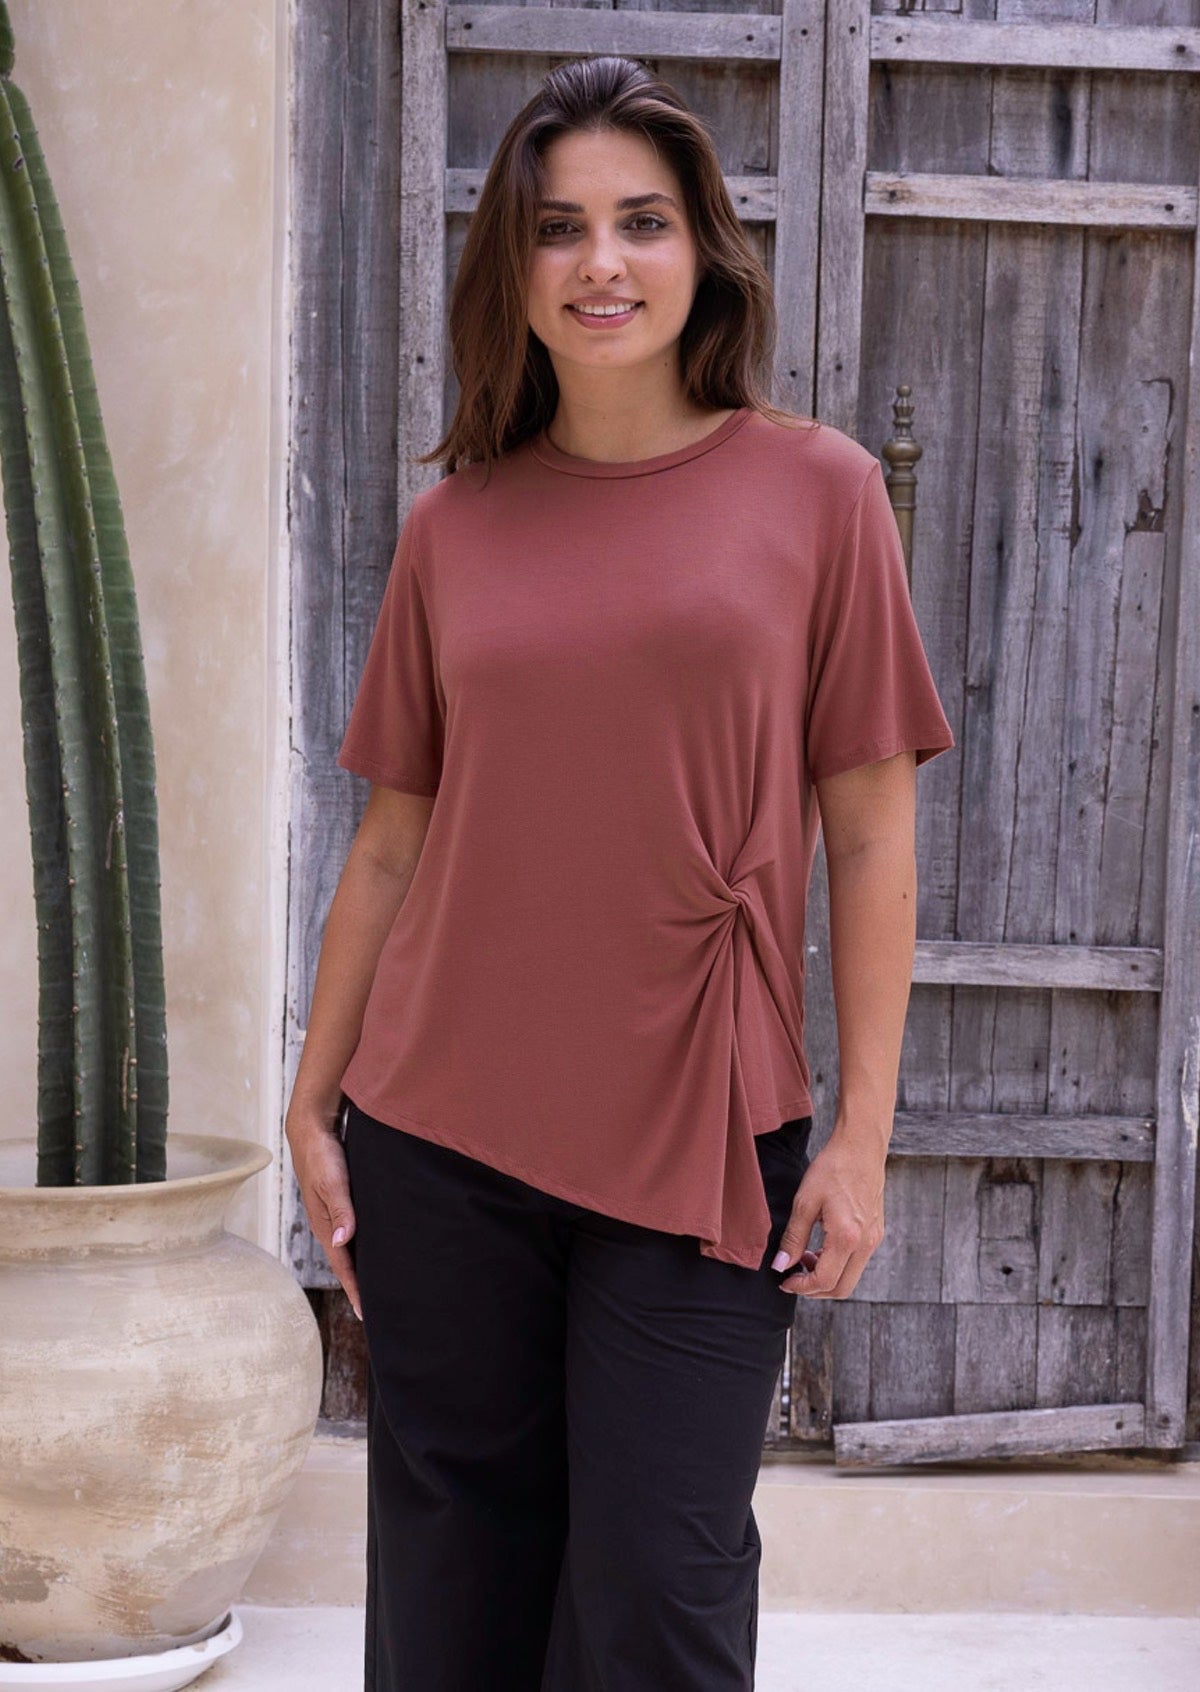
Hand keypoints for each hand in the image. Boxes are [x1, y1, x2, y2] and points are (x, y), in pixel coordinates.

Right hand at [286, 1107, 361, 1320]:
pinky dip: (363, 1245)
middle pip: (345, 1263)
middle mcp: (327, 1224)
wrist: (311, 1129)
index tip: (368, 1313)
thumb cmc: (322, 1154)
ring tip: (380, 1285)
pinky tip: (376, 1247)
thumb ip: (341, 1210)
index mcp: (324, 1224)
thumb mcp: (333, 1181)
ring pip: (350, 1248)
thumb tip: (342, 1242)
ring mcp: (333, 1214)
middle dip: (359, 1286)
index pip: (342, 1265)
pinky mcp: (340, 1203)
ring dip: (362, 1266)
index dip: (354, 1289)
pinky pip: (352, 1232)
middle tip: (379, 1308)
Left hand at [772, 1126, 886, 1298]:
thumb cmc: (832, 1168)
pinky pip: (857, 1262)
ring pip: (851, 1277)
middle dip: (814, 1289)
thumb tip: (780, 1265)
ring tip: (804, 1255)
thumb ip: (793, 1237)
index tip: (784, 1280)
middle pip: (842, 1289)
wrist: (861, 1147)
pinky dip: (837, 1264)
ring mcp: (874, 1239)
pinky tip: (820, 1246)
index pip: (825, 1281)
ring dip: (826, 1276)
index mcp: (847, 1238)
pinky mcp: (876, 1232)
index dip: (801, 1287)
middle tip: (793, 1275)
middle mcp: (866, 1244)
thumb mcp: (805, 1201)